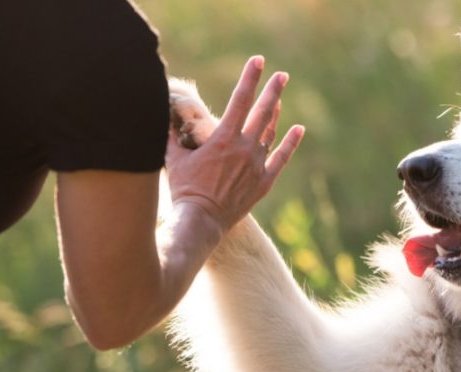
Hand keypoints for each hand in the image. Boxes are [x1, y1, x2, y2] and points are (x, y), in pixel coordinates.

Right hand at [166, 56, 304, 230]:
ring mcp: (256, 166)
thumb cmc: (183, 188)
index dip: (249, 78)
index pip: (239, 100)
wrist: (200, 220)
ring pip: (270, 134)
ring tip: (279, 99)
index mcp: (223, 139)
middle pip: (262, 113)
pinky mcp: (263, 183)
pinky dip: (289, 143)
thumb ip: (172, 133)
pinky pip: (280, 158)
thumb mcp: (173, 157)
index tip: (258, 61)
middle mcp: (244, 149)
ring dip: (275, 114)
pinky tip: (298, 129)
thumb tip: (162, 114)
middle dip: (272, 91)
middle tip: (281, 76)